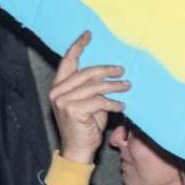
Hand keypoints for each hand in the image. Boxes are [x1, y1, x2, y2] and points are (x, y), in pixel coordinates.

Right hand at [51, 32, 127, 164]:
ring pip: (94, 87)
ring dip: (114, 86)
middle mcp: (57, 91)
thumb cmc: (85, 126)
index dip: (78, 46)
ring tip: (127, 86)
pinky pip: (98, 101)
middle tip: (122, 70)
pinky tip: (121, 106)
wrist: (77, 150)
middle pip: (85, 72)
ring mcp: (63, 101)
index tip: (88, 34)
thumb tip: (110, 72)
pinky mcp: (73, 110)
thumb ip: (92, 88)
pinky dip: (113, 103)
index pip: (67, 61)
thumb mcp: (88, 103)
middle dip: (106, 70)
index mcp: (58, 86)